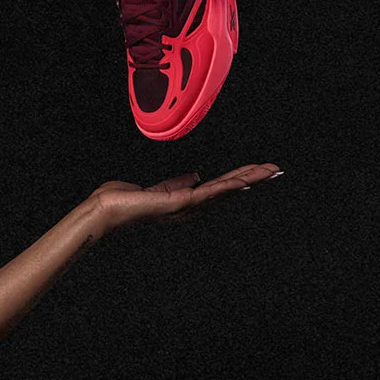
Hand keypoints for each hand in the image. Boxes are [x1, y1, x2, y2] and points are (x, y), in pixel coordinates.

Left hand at [88, 162, 281, 237]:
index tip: (257, 171)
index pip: (218, 189)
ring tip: (268, 172)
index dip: (239, 180)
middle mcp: (189, 208)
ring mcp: (185, 208)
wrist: (105, 209)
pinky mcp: (178, 204)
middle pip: (226, 191)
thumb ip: (177, 183)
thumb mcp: (157, 188)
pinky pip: (207, 194)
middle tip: (275, 170)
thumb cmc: (122, 200)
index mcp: (184, 203)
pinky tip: (242, 181)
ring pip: (222, 191)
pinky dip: (226, 186)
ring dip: (246, 180)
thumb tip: (195, 175)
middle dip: (251, 179)